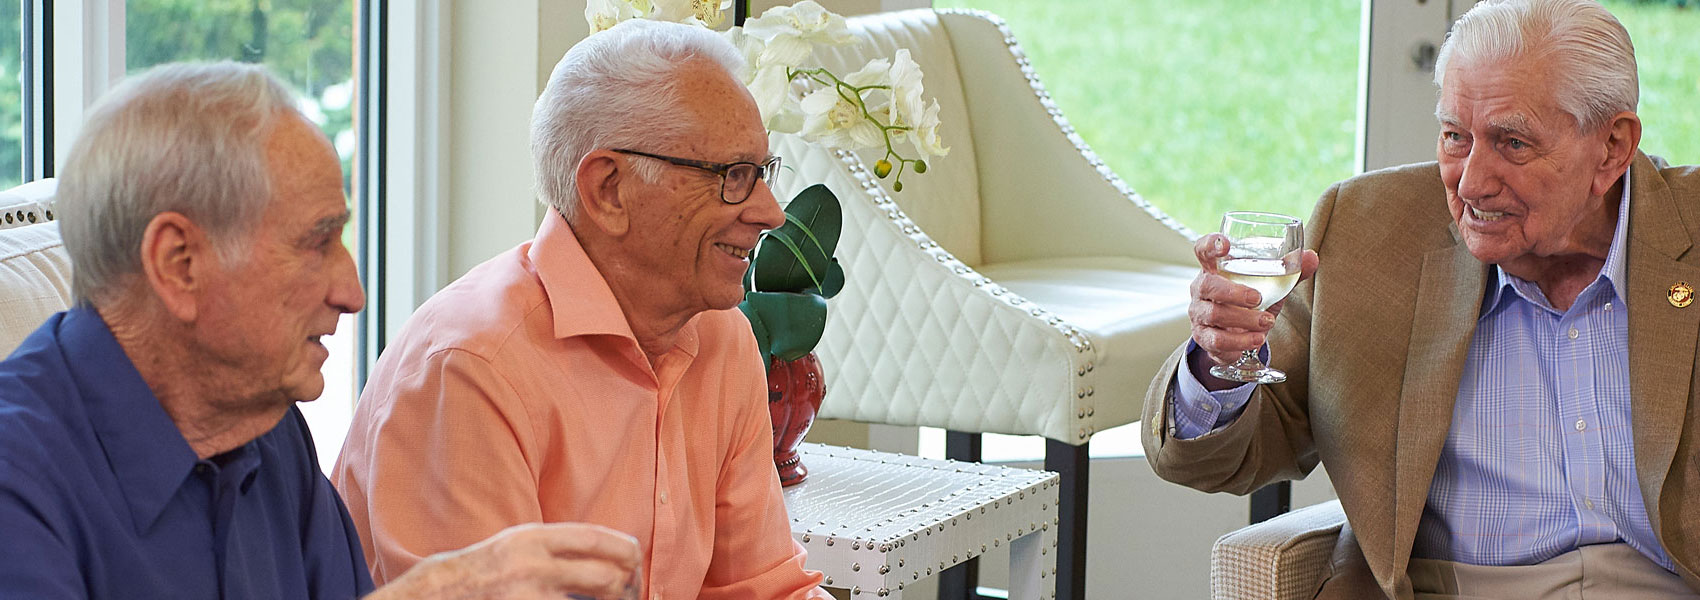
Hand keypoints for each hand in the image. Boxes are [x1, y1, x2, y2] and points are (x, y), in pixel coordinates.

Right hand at [371, 522, 641, 599]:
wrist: (440, 595)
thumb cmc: (486, 569)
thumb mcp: (519, 543)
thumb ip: (560, 545)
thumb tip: (615, 555)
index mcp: (533, 539)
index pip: (598, 539)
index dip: (627, 552)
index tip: (634, 562)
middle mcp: (532, 566)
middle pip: (605, 575)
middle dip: (624, 586)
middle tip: (626, 591)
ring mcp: (529, 597)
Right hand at [1187, 233, 1318, 368]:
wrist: (1235, 336)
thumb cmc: (1250, 303)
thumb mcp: (1269, 286)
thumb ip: (1288, 271)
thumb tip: (1312, 257)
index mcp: (1215, 269)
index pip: (1203, 250)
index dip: (1211, 244)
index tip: (1226, 245)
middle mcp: (1201, 289)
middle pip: (1207, 285)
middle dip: (1233, 292)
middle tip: (1257, 299)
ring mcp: (1199, 314)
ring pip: (1214, 315)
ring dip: (1244, 319)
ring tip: (1267, 322)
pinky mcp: (1202, 337)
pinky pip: (1217, 340)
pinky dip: (1240, 340)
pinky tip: (1256, 339)